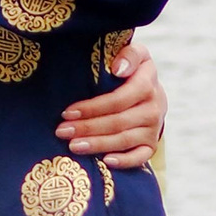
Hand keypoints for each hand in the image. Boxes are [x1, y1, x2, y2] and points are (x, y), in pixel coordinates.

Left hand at [57, 36, 165, 170]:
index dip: (92, 107)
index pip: (118, 99)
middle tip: (62, 131)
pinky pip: (140, 157)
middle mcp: (154, 107)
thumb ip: (128, 54)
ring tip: (73, 146)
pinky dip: (124, 161)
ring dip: (97, 144)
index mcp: (147, 82)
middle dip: (87, 127)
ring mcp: (154, 128)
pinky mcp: (151, 144)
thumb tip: (118, 69)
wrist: (153, 90)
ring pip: (124, 140)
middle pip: (117, 121)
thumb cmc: (133, 70)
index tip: (67, 111)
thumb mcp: (135, 54)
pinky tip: (105, 162)